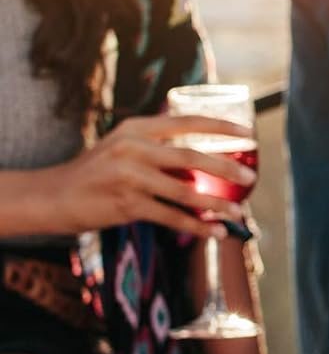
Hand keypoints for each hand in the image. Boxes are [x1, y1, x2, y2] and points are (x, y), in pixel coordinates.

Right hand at [49, 114, 253, 238]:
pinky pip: (171, 216)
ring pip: (185, 191)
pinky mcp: (126, 204)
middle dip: (225, 167)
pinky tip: (215, 232)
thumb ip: (157, 148)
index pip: (186, 122)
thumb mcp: (122, 147)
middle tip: (250, 176)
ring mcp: (129, 176)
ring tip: (239, 212)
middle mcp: (134, 147)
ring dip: (216, 204)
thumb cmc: (95, 172)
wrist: (53, 196)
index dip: (220, 127)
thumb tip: (202, 163)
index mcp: (136, 128)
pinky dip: (196, 226)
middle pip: (191, 156)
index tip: (248, 134)